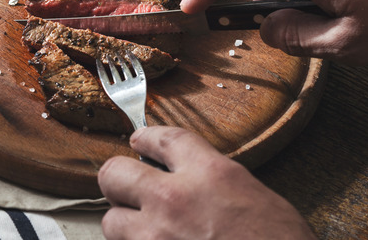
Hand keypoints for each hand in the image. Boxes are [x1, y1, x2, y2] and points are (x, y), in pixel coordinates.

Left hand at [98, 126, 315, 239]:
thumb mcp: (256, 198)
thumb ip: (214, 182)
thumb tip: (190, 180)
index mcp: (210, 174)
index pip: (163, 139)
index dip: (146, 137)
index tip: (138, 140)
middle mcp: (175, 199)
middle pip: (115, 172)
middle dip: (119, 181)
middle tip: (128, 189)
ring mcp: (157, 236)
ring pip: (111, 220)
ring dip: (125, 226)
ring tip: (144, 232)